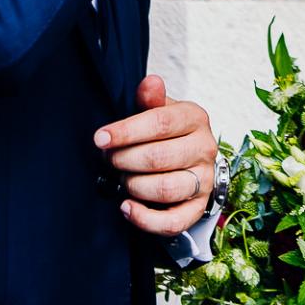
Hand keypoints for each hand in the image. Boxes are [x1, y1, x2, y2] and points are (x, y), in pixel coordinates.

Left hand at [94, 74, 217, 236]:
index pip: (160, 123)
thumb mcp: (161, 110)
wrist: (193, 159)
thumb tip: (150, 82)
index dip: (126, 131)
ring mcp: (204, 181)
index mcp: (195, 118)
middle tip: (109, 159)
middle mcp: (204, 149)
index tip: (100, 138)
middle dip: (125, 160)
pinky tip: (126, 207)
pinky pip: (173, 222)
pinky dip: (145, 219)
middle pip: (159, 158)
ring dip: (133, 186)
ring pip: (165, 189)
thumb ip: (151, 99)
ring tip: (120, 178)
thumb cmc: (170, 132)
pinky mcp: (198, 209)